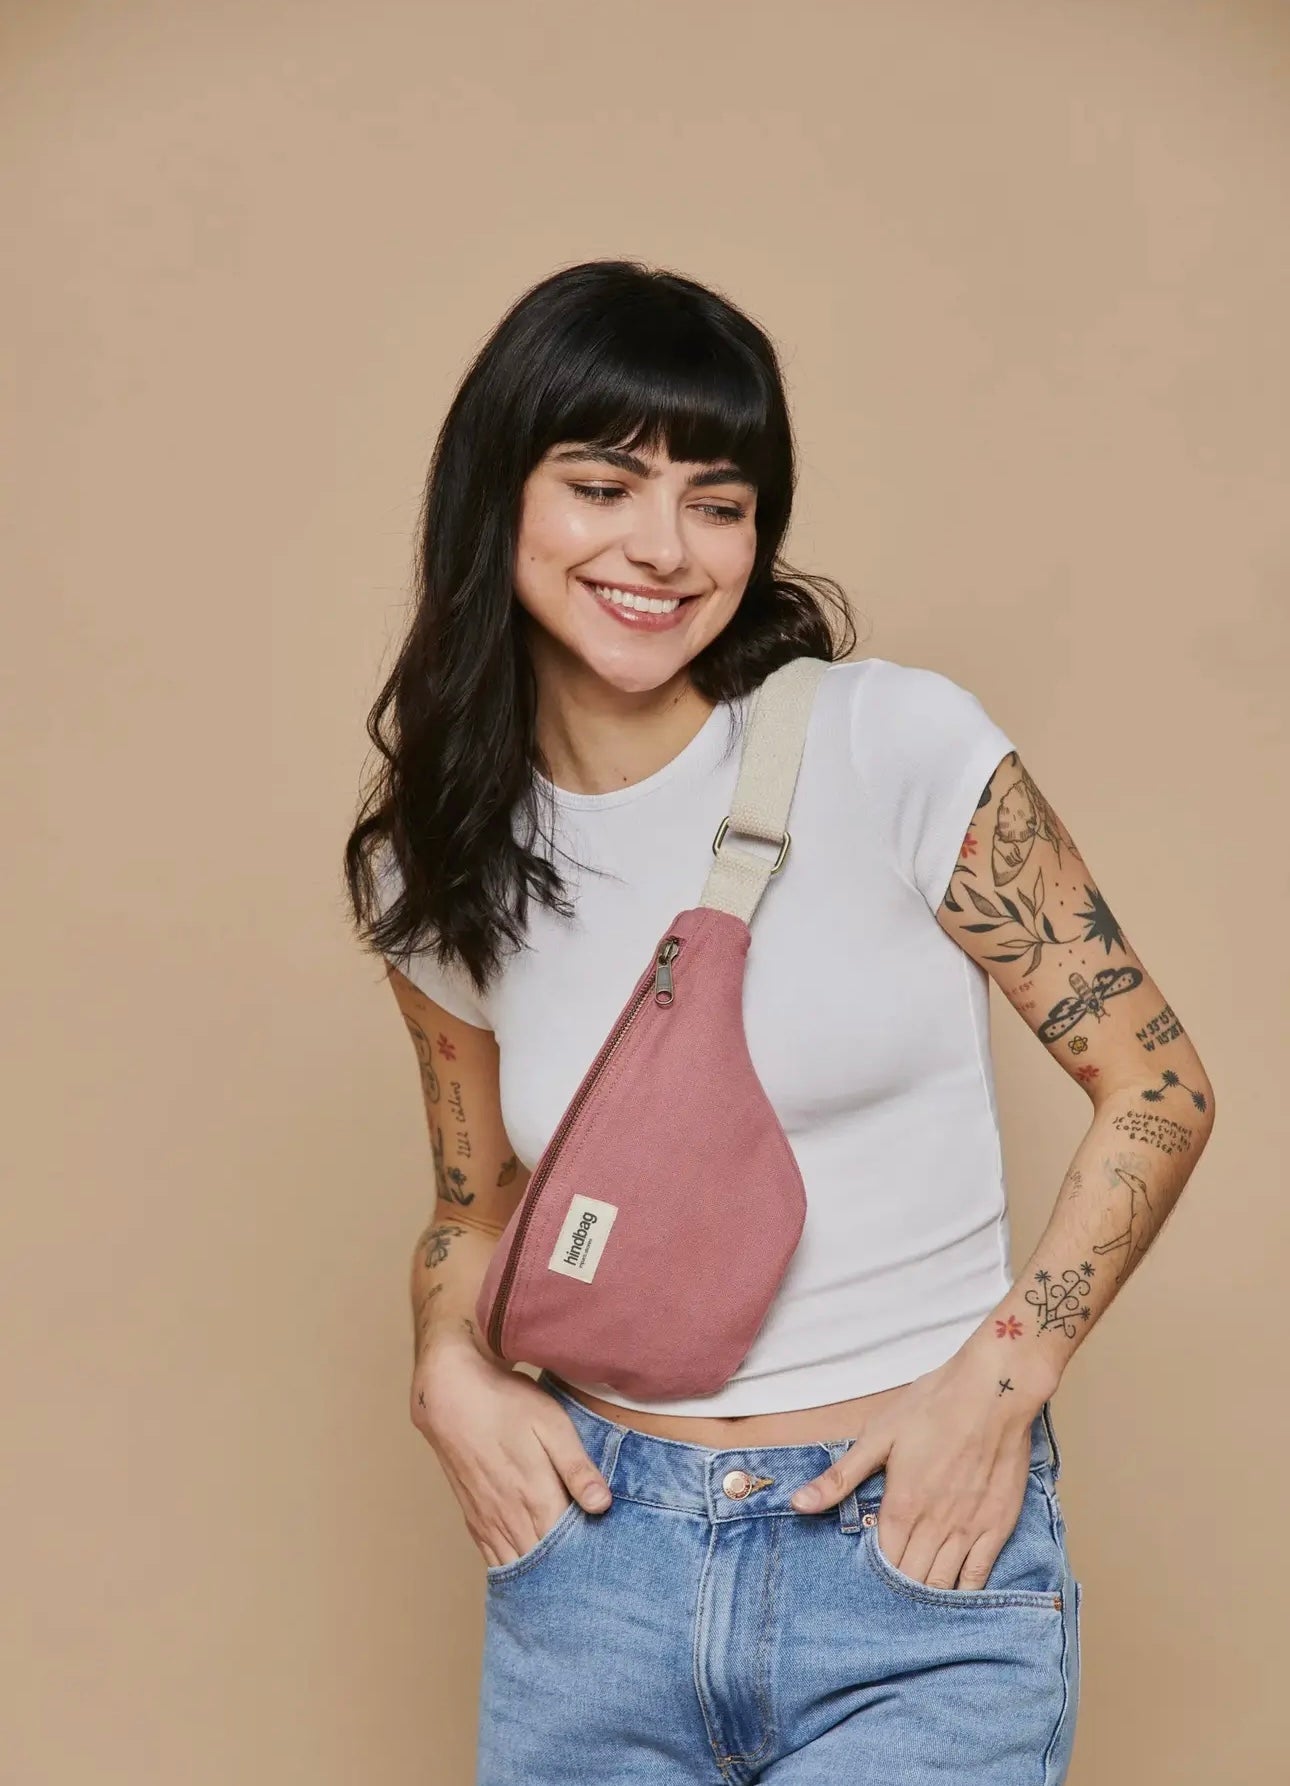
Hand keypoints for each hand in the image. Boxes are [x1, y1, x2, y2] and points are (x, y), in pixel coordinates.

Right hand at [411, 1340, 612, 1568]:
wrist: (451, 1395)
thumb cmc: (506, 1404)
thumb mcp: (552, 1424)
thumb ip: (577, 1467)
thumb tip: (603, 1505)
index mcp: (536, 1496)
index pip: (569, 1547)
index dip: (589, 1560)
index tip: (607, 1566)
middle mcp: (510, 1516)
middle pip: (544, 1564)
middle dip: (567, 1576)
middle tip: (591, 1585)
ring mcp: (488, 1519)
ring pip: (516, 1567)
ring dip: (539, 1580)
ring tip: (564, 1589)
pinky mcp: (473, 1515)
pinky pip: (493, 1557)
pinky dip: (511, 1571)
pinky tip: (525, 1576)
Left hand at [788, 1346, 1045, 1589]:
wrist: (995, 1390)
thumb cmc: (932, 1406)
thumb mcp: (878, 1435)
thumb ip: (840, 1477)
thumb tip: (798, 1503)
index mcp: (901, 1506)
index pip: (882, 1562)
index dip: (872, 1575)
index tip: (864, 1581)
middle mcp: (935, 1526)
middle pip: (911, 1580)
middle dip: (896, 1593)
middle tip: (885, 1599)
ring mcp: (969, 1530)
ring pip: (942, 1585)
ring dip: (926, 1597)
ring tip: (913, 1604)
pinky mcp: (998, 1526)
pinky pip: (979, 1577)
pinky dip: (963, 1594)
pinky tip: (952, 1599)